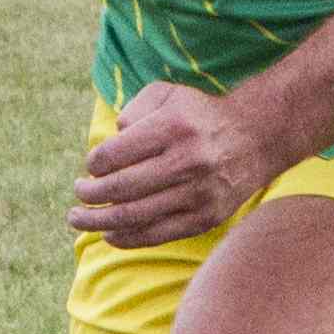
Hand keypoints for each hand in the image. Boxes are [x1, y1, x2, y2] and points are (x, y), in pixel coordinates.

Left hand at [73, 80, 288, 247]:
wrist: (256, 138)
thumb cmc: (199, 116)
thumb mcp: (168, 95)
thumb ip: (133, 111)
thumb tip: (108, 146)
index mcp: (173, 127)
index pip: (114, 154)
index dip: (93, 164)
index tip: (91, 166)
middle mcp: (187, 161)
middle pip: (120, 188)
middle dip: (88, 194)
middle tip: (77, 194)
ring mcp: (198, 193)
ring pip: (133, 216)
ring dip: (97, 221)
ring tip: (79, 219)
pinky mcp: (205, 218)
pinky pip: (157, 235)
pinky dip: (126, 238)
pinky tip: (109, 234)